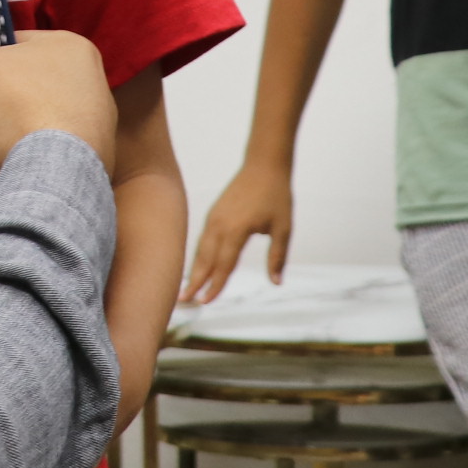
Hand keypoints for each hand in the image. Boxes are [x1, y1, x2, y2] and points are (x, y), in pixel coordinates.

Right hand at [0, 0, 115, 175]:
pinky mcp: (89, 164)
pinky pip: (48, 151)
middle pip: (26, 80)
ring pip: (38, 117)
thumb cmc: (19, 110)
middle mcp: (94, 82)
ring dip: (13, 127)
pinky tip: (5, 162)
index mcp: (74, 47)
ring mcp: (97, 127)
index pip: (16, 44)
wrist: (52, 184)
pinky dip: (26, 154)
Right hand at [184, 162, 292, 303]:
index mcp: (236, 230)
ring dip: (194, 269)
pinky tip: (198, 265)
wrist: (264, 165)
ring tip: (187, 287)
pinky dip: (199, 255)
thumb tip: (276, 282)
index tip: (205, 302)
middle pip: (204, 260)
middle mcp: (220, 225)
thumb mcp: (283, 228)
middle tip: (184, 301)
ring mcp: (213, 218)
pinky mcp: (213, 213)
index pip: (223, 265)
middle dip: (194, 281)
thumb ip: (277, 257)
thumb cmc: (276, 196)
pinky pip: (202, 239)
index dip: (214, 285)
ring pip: (200, 249)